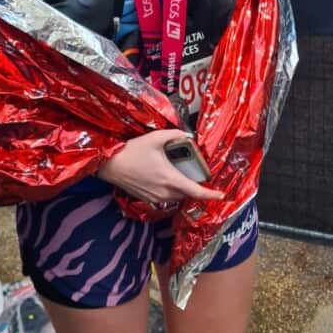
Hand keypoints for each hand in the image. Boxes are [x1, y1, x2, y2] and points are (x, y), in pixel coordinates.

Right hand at [96, 129, 224, 204]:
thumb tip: (187, 135)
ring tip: (183, 174)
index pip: (196, 191)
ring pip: (177, 196)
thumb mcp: (154, 138)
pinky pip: (167, 197)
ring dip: (183, 188)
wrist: (109, 165)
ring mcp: (155, 198)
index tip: (222, 195)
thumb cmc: (132, 151)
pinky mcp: (148, 199)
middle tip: (199, 174)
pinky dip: (172, 190)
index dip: (211, 194)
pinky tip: (167, 177)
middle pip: (188, 194)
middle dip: (196, 187)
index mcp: (170, 179)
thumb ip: (174, 134)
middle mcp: (165, 192)